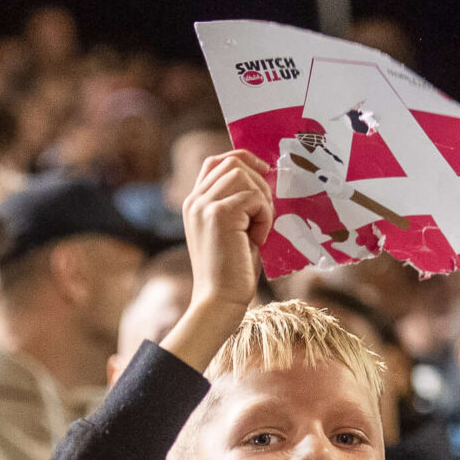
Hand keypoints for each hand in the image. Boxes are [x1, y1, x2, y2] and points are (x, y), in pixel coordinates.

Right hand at [184, 150, 271, 314]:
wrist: (220, 300)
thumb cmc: (232, 271)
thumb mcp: (233, 231)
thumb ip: (238, 205)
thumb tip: (264, 180)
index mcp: (194, 203)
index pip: (216, 162)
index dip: (242, 158)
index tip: (265, 171)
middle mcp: (195, 200)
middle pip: (233, 164)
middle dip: (259, 184)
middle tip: (264, 215)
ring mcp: (203, 205)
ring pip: (244, 176)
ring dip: (262, 201)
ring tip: (259, 230)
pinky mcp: (218, 214)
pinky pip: (253, 198)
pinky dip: (264, 217)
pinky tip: (258, 240)